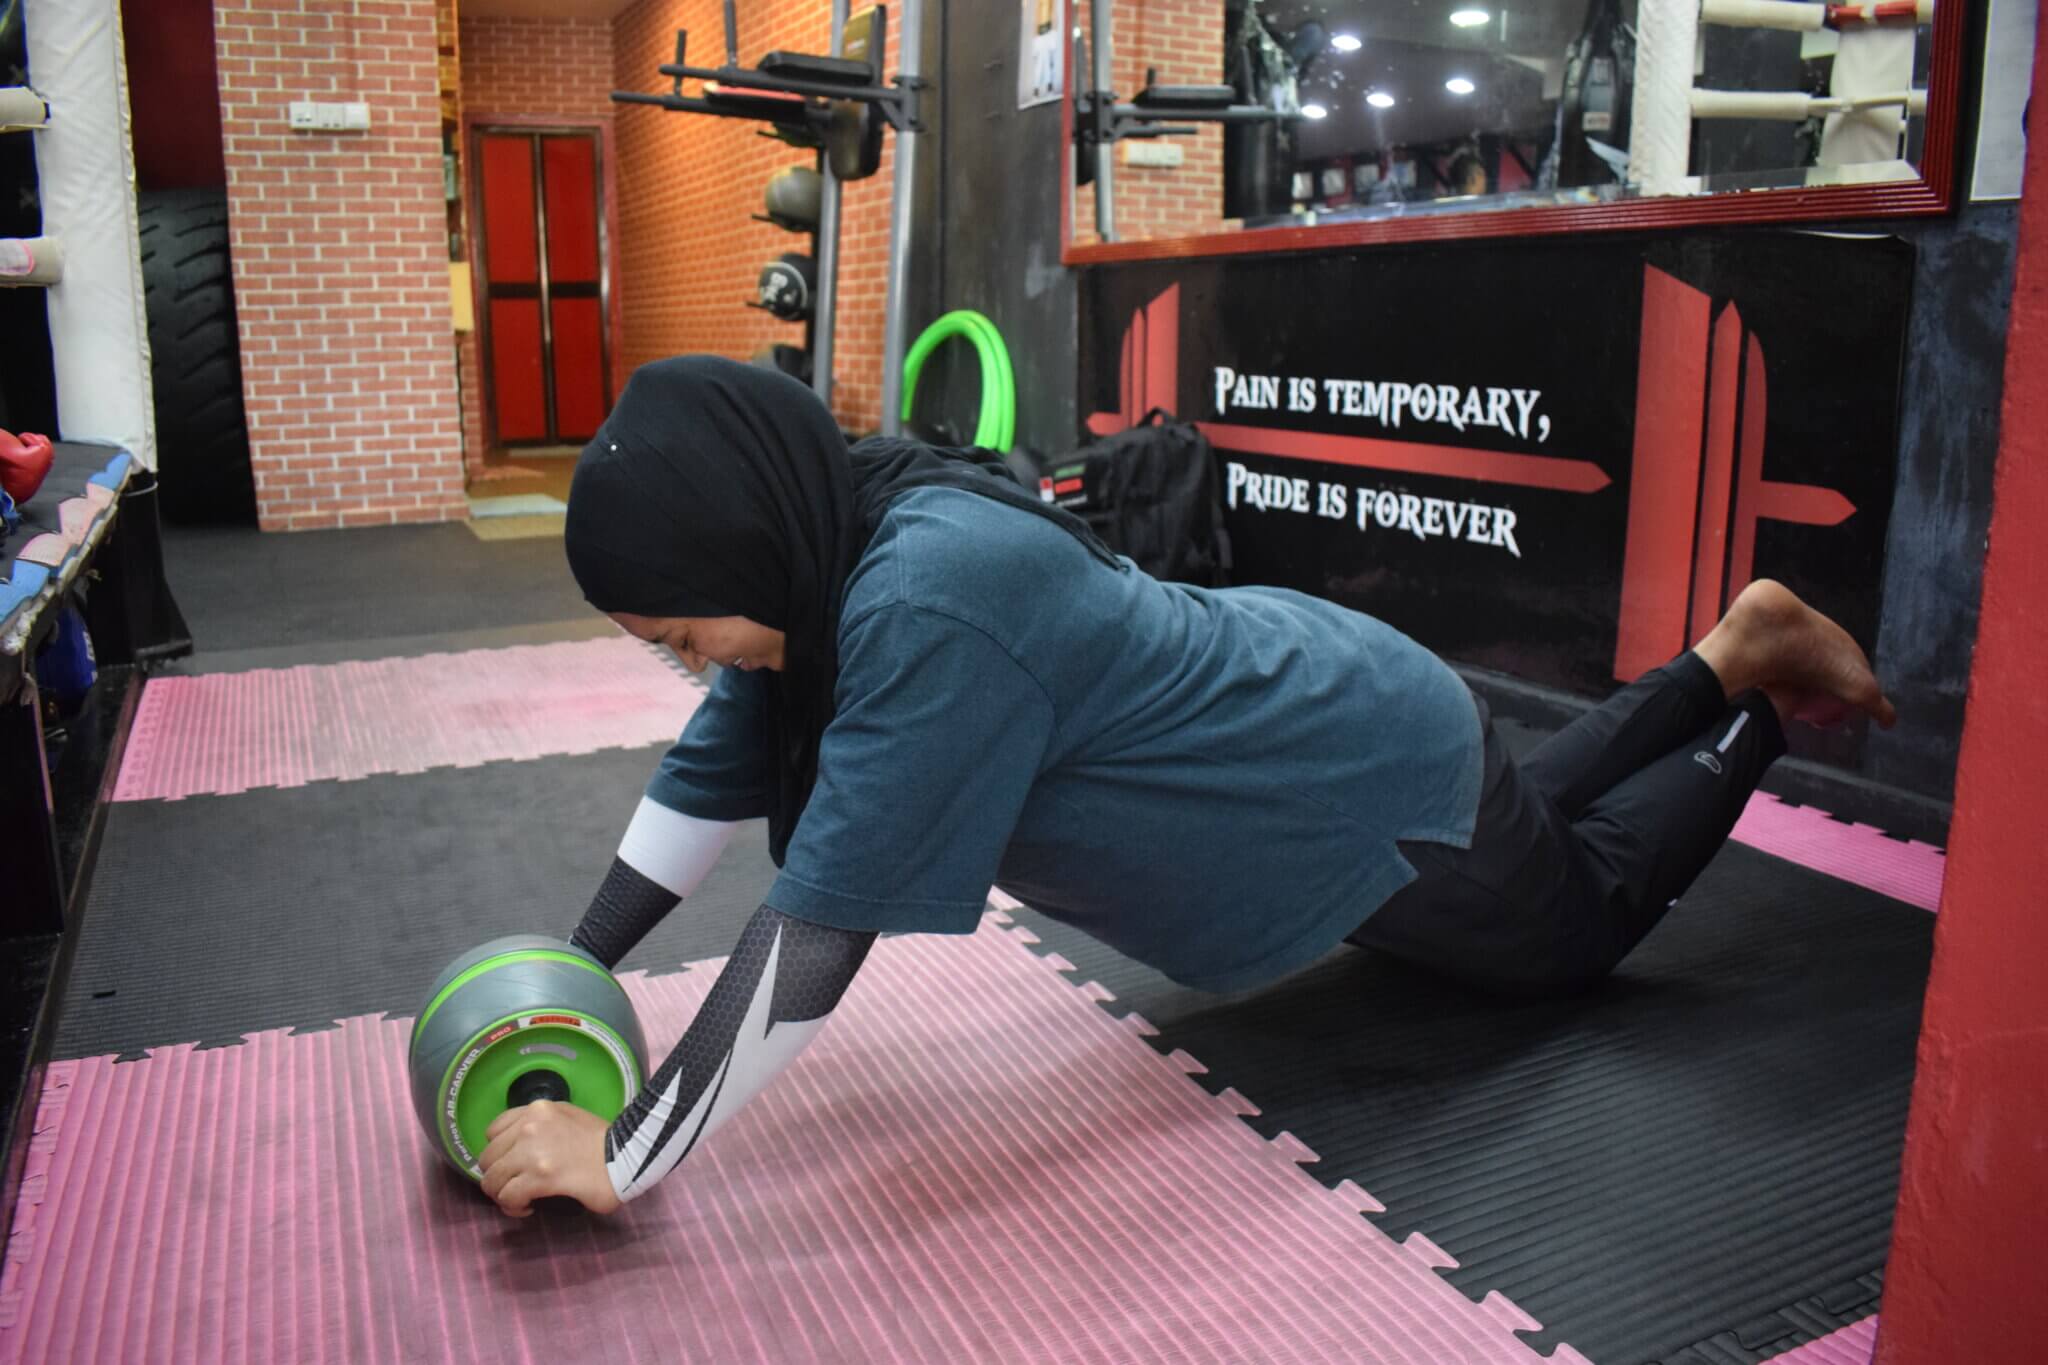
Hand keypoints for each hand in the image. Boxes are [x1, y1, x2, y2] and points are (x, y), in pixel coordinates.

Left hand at [478, 1099, 621, 1217]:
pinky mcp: (539, 1177)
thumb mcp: (566, 1117)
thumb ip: (539, 1127)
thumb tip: (517, 1152)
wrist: (628, 1156)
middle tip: (515, 1188)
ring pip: (492, 1181)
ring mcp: (532, 1151)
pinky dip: (514, 1207)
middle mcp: (529, 1126)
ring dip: (503, 1195)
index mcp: (537, 1109)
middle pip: (488, 1159)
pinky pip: (508, 1197)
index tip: (512, 1166)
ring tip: (521, 1201)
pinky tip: (529, 1208)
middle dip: (498, 1177)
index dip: (499, 1154)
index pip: (492, 1132)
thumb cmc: (602, 1141)